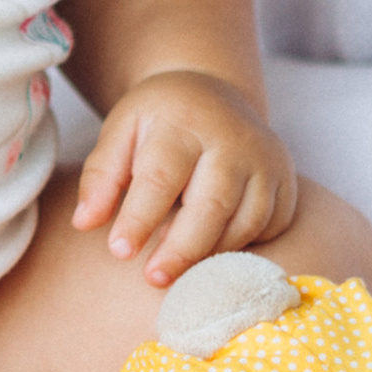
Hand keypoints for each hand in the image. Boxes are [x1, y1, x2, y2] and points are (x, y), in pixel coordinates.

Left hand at [74, 71, 298, 288]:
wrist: (214, 93)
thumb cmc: (160, 120)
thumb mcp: (122, 130)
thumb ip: (102, 175)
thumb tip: (84, 223)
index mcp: (184, 121)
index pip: (162, 175)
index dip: (139, 217)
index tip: (119, 251)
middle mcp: (233, 139)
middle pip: (211, 205)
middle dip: (181, 249)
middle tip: (153, 277)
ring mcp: (267, 161)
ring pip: (244, 223)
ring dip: (209, 253)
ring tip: (176, 268)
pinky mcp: (287, 183)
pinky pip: (267, 228)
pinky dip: (238, 247)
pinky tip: (210, 252)